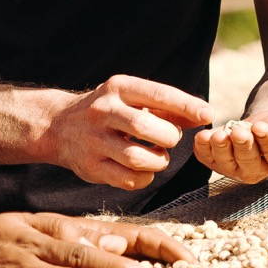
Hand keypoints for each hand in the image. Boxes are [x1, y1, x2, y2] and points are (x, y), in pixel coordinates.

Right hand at [33, 75, 212, 189]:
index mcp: (118, 88)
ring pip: (138, 158)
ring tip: (158, 157)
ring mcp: (94, 140)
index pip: (157, 94)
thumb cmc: (110, 111)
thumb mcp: (131, 98)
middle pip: (146, 127)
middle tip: (170, 139)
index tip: (208, 115)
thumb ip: (166, 107)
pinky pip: (128, 179)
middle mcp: (103, 111)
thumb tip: (203, 115)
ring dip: (158, 161)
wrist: (59, 126)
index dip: (186, 106)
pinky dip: (145, 178)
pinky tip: (144, 171)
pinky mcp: (90, 167)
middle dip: (168, 137)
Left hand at [193, 109, 267, 183]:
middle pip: (250, 161)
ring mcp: (240, 168)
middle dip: (242, 145)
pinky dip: (204, 152)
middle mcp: (261, 170)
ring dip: (220, 149)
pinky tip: (200, 138)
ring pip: (228, 163)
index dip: (267, 141)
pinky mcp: (223, 163)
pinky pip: (211, 161)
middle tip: (237, 129)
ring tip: (215, 134)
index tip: (260, 125)